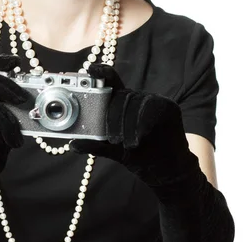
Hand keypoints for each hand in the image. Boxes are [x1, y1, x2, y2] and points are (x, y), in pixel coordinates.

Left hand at [71, 63, 191, 185]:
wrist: (167, 172)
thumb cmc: (140, 157)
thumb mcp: (114, 151)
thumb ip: (95, 145)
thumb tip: (73, 144)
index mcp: (124, 104)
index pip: (112, 82)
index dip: (101, 72)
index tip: (89, 69)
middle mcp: (139, 98)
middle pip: (122, 96)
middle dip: (114, 117)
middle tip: (114, 140)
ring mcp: (155, 101)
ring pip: (136, 102)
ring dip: (128, 125)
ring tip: (129, 144)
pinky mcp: (169, 107)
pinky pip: (152, 108)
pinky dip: (143, 123)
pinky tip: (140, 138)